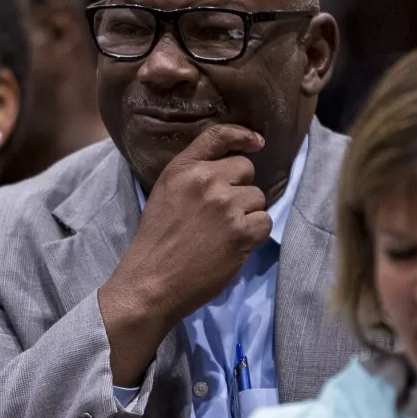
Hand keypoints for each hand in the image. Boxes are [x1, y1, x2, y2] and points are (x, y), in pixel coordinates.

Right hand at [99, 124, 267, 384]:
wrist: (152, 281)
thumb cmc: (157, 242)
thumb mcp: (165, 194)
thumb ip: (193, 175)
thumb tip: (232, 167)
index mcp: (182, 168)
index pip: (219, 135)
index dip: (243, 135)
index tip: (257, 143)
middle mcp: (205, 180)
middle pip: (246, 170)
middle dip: (240, 189)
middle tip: (221, 214)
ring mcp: (225, 205)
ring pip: (258, 198)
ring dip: (247, 215)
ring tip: (223, 234)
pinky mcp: (241, 231)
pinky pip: (265, 222)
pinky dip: (254, 235)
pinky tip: (233, 246)